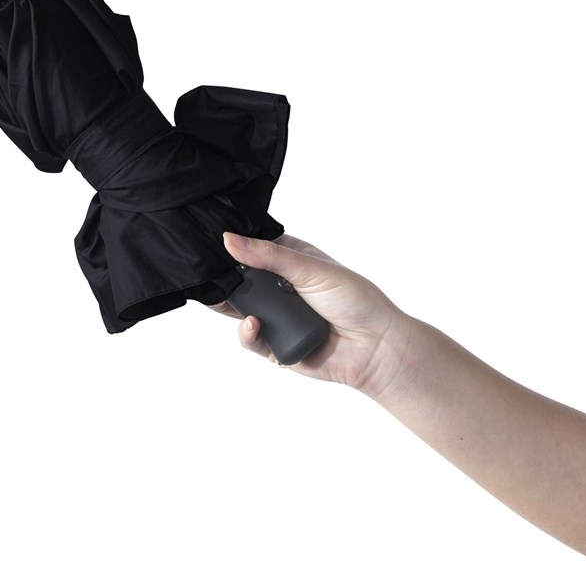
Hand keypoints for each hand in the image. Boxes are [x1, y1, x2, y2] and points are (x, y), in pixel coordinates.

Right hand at [211, 232, 411, 391]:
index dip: (234, 248)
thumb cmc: (355, 300)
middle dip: (226, 281)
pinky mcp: (277, 345)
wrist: (375, 347)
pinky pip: (251, 340)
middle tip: (210, 277)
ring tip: (228, 302)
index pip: (253, 249)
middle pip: (242, 281)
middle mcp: (282, 288)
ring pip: (240, 311)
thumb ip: (269, 256)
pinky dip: (247, 333)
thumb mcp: (310, 268)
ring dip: (232, 308)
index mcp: (291, 261)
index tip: (212, 245)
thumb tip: (229, 239)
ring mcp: (278, 317)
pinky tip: (252, 325)